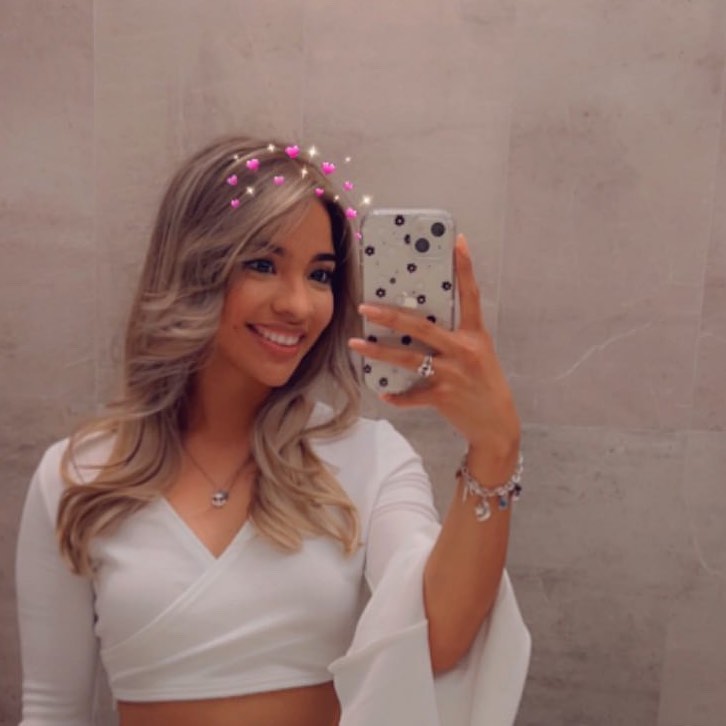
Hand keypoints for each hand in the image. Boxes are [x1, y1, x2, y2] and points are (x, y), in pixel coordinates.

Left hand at [348, 234, 519, 456]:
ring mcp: (451, 374)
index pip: (471, 295)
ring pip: (407, 359)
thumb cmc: (486, 386)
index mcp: (475, 335)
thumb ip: (455, 339)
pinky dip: (396, 396)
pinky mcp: (442, 396)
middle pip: (421, 327)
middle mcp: (463, 350)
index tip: (458, 241)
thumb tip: (421, 326)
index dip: (465, 268)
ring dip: (377, 352)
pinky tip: (383, 393)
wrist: (497, 425)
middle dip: (390, 316)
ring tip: (355, 343)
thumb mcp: (478, 355)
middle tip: (365, 306)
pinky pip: (411, 395)